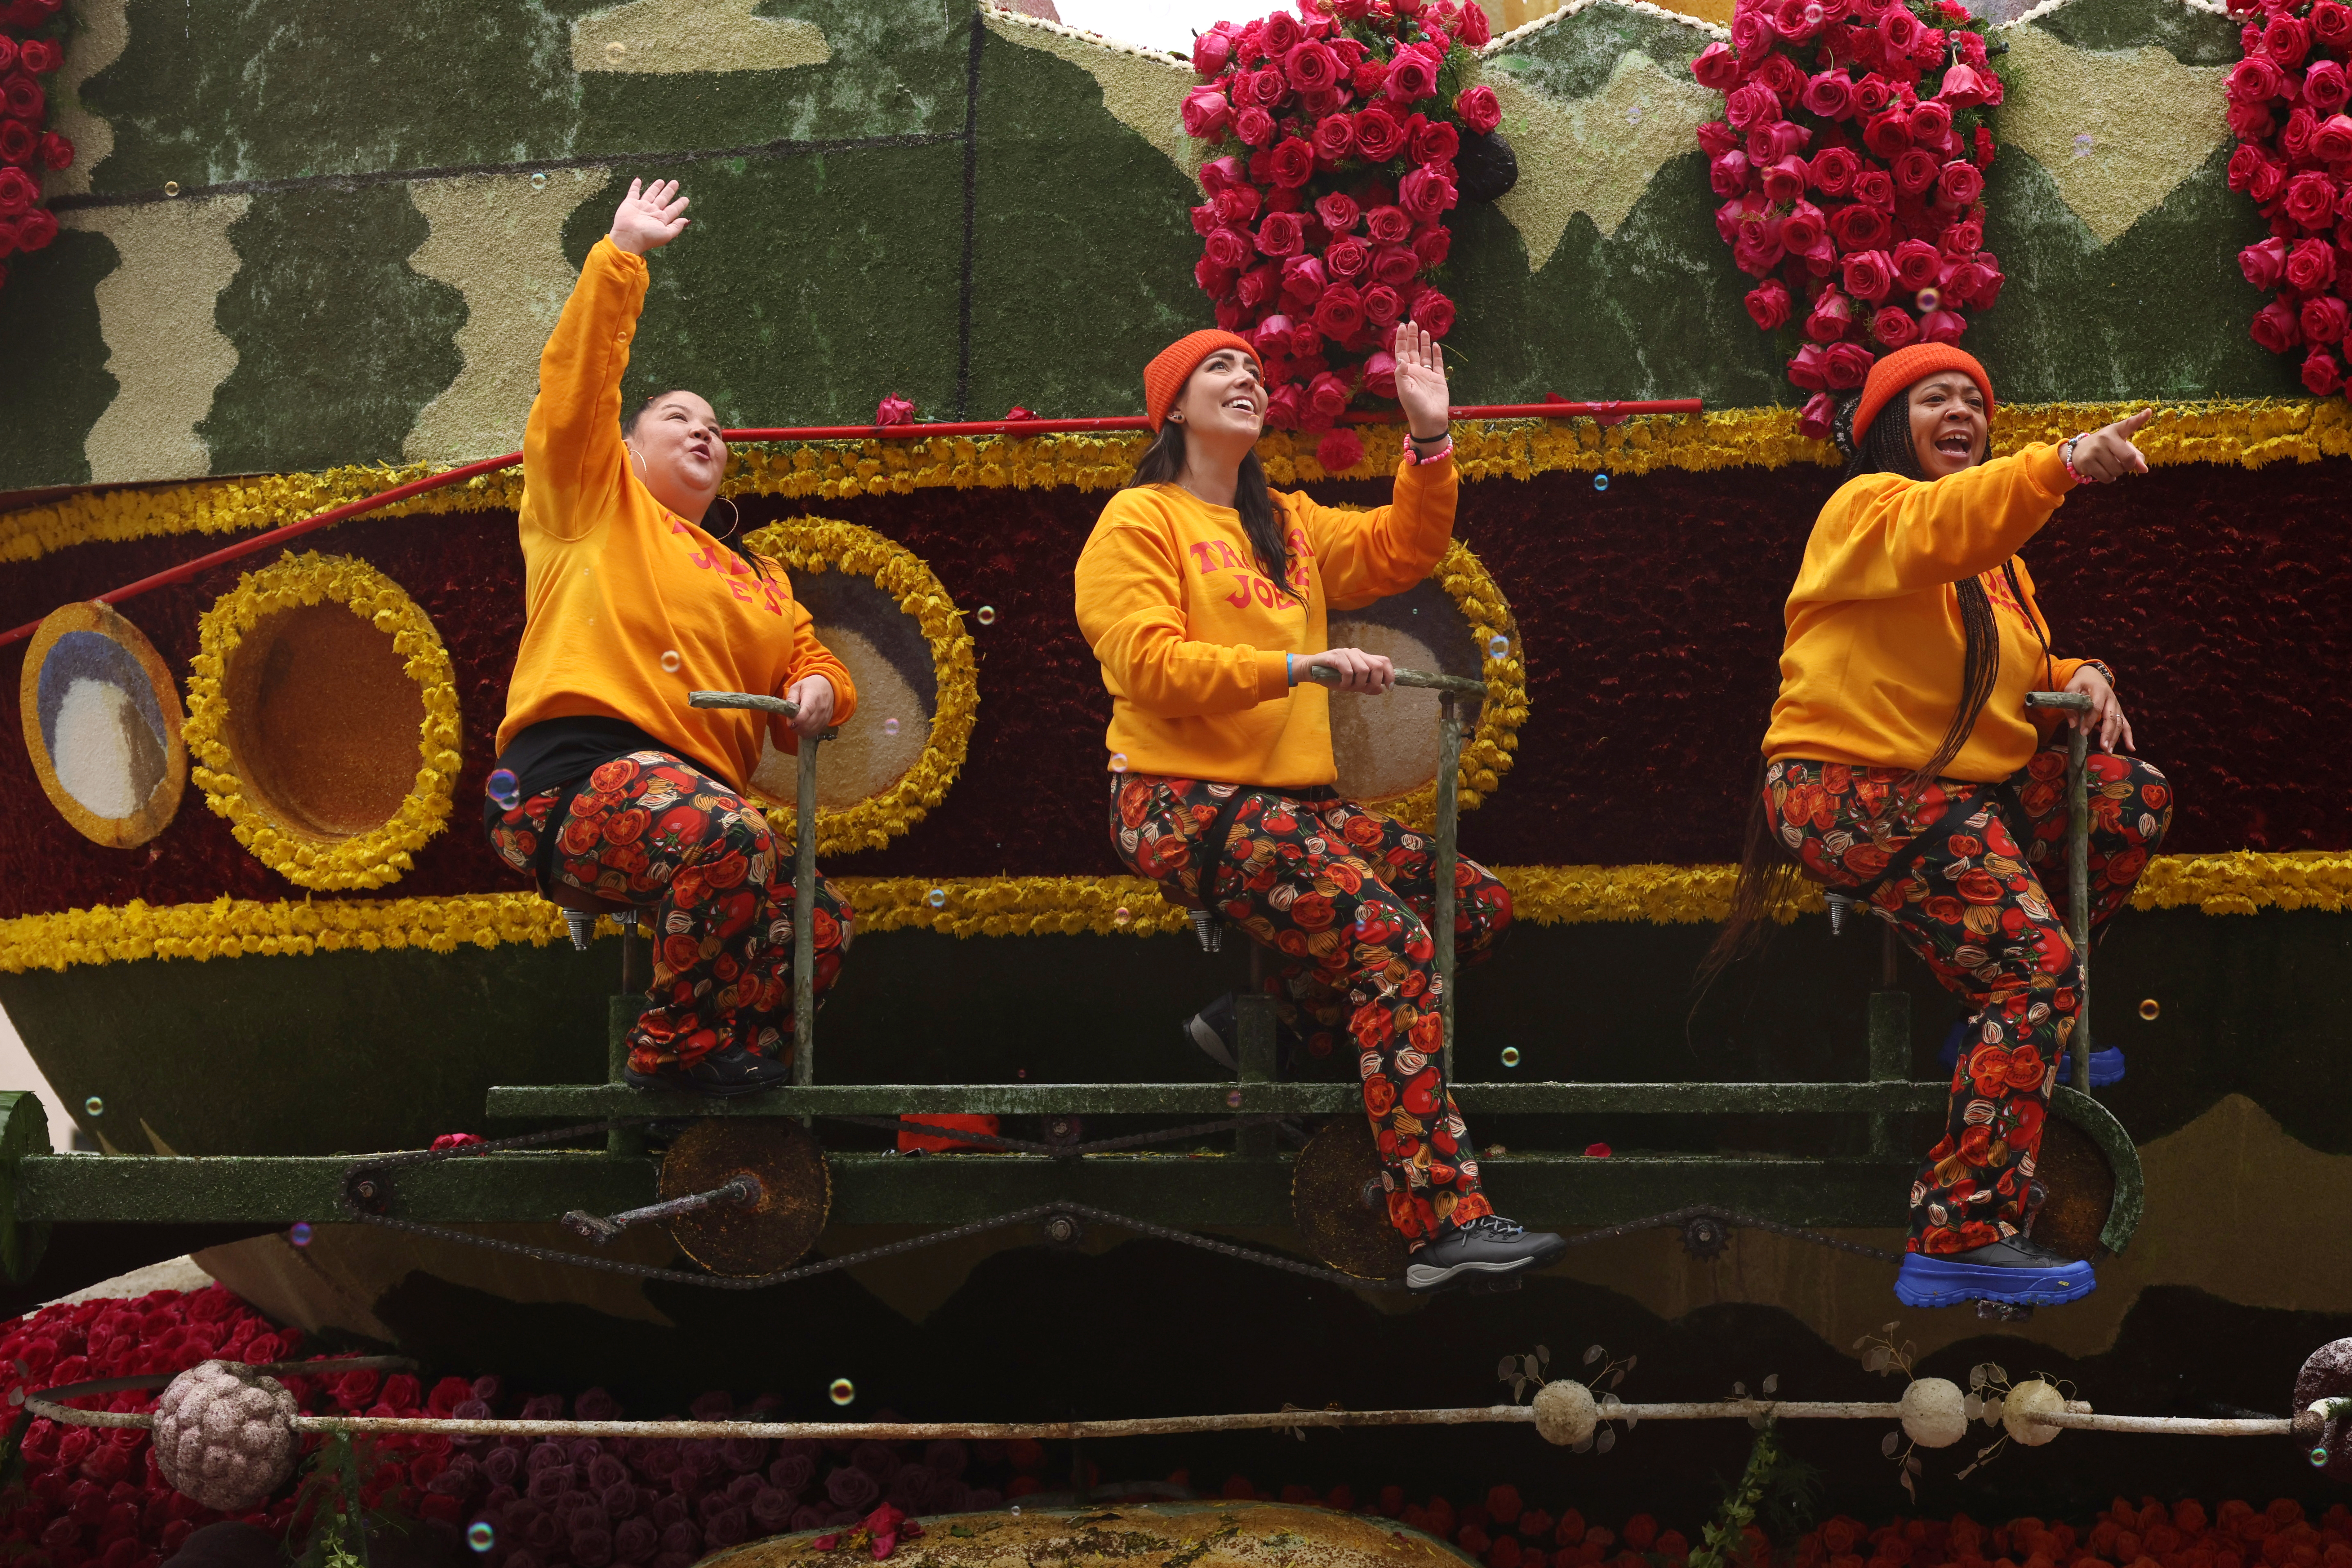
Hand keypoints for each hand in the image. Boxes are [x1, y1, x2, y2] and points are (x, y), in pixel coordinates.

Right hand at [609, 177, 689, 255]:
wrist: (629, 236)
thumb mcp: (666, 234)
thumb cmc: (647, 237)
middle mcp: (652, 212)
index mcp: (661, 219)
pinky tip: (638, 180)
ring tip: (662, 181)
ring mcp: (641, 207)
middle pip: (663, 199)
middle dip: (669, 191)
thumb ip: (676, 227)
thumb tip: (686, 220)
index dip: (680, 204)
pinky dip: (635, 186)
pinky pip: (633, 192)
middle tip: (675, 183)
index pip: (673, 209)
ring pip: (650, 194)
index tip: (686, 199)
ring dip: (655, 187)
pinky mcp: (630, 203)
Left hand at [784, 673, 834, 736]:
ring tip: (797, 723)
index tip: (789, 722)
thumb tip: (787, 710)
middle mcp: (821, 708)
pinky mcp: (826, 723)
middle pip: (807, 724)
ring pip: (810, 730)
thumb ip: (791, 698)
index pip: (806, 711)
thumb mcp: (797, 687)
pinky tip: (803, 726)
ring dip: (800, 730)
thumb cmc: (810, 687)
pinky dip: (807, 732)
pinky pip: (815, 732)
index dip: (797, 719)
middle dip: (796, 726)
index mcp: (812, 697)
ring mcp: (824, 717)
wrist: (828, 687)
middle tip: (791, 720)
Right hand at [1298, 647, 1393, 694]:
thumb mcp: (1352, 684)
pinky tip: (1340, 685)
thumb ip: (1366, 686)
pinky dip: (1346, 682)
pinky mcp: (1336, 656)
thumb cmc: (1332, 677)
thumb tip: (1381, 690)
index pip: (1384, 661)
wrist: (1311, 670)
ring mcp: (1347, 653)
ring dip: (1357, 684)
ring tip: (1348, 687)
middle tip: (1364, 691)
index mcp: (1363, 658)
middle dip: (1374, 683)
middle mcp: (1357, 653)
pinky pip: (1348, 671)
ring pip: (1363, 670)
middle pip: (1377, 666)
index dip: (1390, 674)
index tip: (1389, 688)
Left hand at [1392, 320, 1450, 441]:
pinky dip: (1436, 354)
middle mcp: (1415, 372)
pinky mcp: (1438, 379)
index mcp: (1405, 374)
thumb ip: (1401, 374)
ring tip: (1423, 330)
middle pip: (1412, 350)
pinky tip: (1435, 345)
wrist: (1430, 421)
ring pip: (1424, 354)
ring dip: (1423, 342)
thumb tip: (1400, 358)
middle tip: (1411, 322)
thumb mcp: (1405, 391)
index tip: (1401, 326)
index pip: (1401, 353)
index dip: (1401, 340)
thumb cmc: (1415, 408)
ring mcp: (1427, 375)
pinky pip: (1437, 363)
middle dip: (1411, 336)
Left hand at [2065, 664, 2133, 752]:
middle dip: (2107, 733)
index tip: (2082, 732)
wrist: (2094, 676)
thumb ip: (2071, 705)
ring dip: (2115, 738)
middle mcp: (2111, 699)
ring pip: (2119, 723)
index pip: (2096, 707)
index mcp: (2099, 691)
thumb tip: (2074, 724)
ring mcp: (2117, 706)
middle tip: (2103, 747)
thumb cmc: (2081, 683)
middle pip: (2111, 717)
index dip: (2090, 720)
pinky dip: (2128, 736)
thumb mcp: (2071, 688)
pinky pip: (2126, 725)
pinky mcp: (2119, 712)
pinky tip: (2131, 748)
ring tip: (2108, 751)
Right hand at [2069, 409, 2151, 481]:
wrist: (2078, 451)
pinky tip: (2105, 472)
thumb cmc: (2105, 448)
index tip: (2149, 411)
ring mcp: (2094, 450)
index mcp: (2115, 430)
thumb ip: (2135, 456)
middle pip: (2129, 458)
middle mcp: (2105, 438)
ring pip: (2117, 470)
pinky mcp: (2087, 462)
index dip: (2140, 418)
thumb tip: (2144, 469)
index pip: (2129, 424)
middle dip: (2128, 466)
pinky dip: (2109, 478)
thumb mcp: (2120, 447)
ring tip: (2110, 466)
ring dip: (2117, 473)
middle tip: (2122, 463)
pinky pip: (2106, 477)